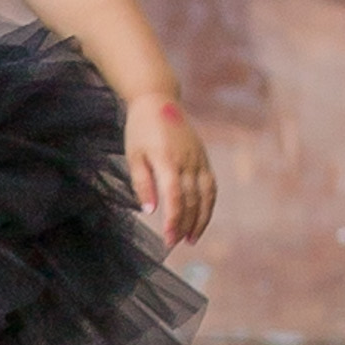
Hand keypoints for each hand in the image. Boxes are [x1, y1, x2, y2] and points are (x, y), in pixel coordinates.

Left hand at [125, 96, 216, 250]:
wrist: (158, 100)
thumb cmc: (140, 130)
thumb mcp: (133, 155)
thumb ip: (142, 183)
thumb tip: (150, 211)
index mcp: (167, 159)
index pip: (175, 196)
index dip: (173, 220)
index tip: (168, 239)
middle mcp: (187, 160)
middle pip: (192, 199)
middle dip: (184, 224)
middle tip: (174, 243)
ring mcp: (198, 158)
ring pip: (206, 195)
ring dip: (201, 219)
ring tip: (192, 239)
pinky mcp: (203, 157)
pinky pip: (211, 185)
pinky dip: (208, 204)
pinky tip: (201, 218)